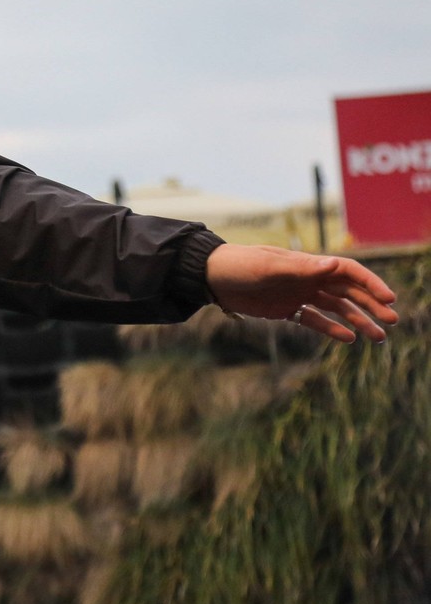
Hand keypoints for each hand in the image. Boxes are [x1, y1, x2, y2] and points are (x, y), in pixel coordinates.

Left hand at [207, 243, 397, 343]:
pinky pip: (314, 320)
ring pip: (336, 308)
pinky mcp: (285, 309)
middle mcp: (308, 278)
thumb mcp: (269, 267)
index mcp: (308, 264)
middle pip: (348, 292)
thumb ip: (301, 269)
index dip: (370, 284)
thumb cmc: (239, 265)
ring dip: (357, 321)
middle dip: (371, 306)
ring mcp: (298, 294)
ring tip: (377, 338)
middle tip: (392, 323)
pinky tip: (348, 339)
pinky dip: (331, 328)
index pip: (348, 272)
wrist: (210, 277)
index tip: (388, 300)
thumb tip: (333, 265)